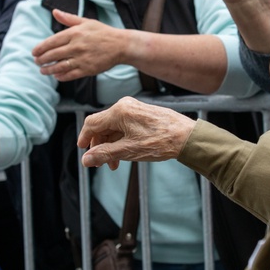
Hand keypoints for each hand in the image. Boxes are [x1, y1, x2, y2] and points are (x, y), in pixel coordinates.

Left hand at [32, 10, 126, 80]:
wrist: (121, 45)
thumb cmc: (103, 32)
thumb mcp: (86, 22)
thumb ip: (68, 18)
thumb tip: (54, 11)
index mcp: (75, 33)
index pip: (52, 42)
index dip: (40, 48)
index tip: (34, 52)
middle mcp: (76, 46)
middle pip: (53, 55)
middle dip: (42, 59)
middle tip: (36, 61)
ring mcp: (82, 59)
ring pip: (59, 66)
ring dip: (48, 70)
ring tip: (42, 70)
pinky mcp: (87, 69)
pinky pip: (70, 74)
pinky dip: (61, 76)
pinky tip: (56, 75)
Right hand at [77, 97, 195, 169]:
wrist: (186, 137)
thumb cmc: (160, 141)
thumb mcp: (128, 151)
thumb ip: (104, 154)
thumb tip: (86, 160)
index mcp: (119, 111)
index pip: (92, 123)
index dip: (84, 138)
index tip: (83, 151)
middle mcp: (125, 106)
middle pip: (103, 126)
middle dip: (100, 146)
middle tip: (102, 163)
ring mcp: (135, 109)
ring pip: (114, 128)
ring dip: (111, 145)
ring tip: (115, 163)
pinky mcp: (143, 114)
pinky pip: (125, 126)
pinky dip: (121, 140)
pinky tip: (125, 153)